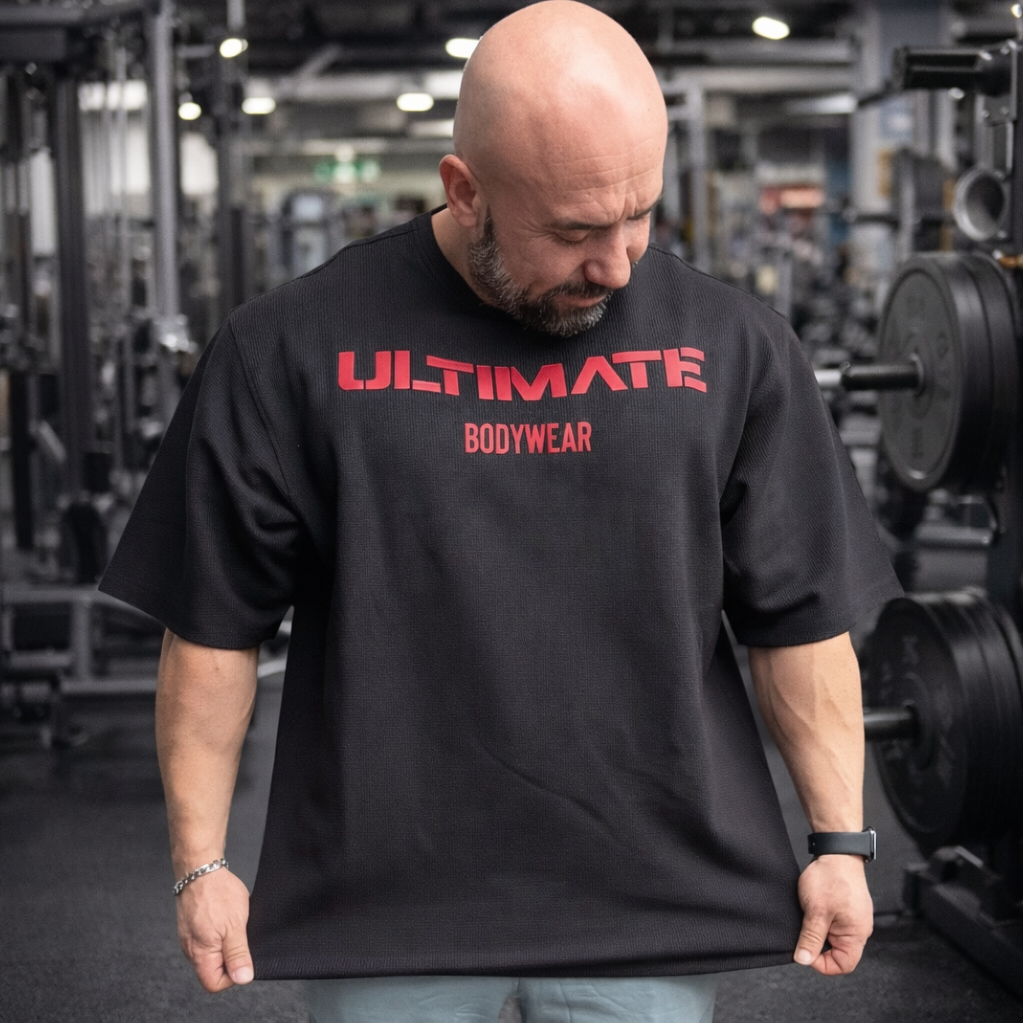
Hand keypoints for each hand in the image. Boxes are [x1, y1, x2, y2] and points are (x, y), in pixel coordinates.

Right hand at [175, 868, 253, 990]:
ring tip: (234, 925)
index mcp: (200, 954)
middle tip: (241, 938)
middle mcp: (191, 950)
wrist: (201, 869)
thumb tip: (243, 978)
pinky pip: (209, 939)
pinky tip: (227, 919)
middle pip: (213, 970)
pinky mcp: (193, 926)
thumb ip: (238, 954)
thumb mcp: (235, 926)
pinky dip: (221, 933)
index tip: (243, 959)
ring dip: (227, 943)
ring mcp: (191, 937)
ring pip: (212, 953)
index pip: (214, 983)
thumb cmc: (216, 893)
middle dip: (231, 958)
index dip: (232, 976)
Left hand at [793, 855, 872, 974]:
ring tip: (809, 917)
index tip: (805, 953)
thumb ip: (811, 937)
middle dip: (818, 946)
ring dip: (818, 932)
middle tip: (804, 931)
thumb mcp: (816, 911)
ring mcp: (853, 919)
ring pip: (834, 938)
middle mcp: (859, 929)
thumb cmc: (831, 877)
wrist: (837, 851)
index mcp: (857, 934)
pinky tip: (812, 911)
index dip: (822, 964)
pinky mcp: (846, 909)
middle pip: (838, 953)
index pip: (843, 965)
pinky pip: (834, 925)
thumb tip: (804, 960)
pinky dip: (821, 922)